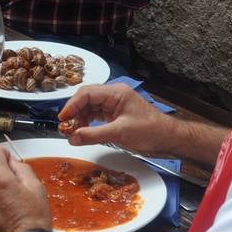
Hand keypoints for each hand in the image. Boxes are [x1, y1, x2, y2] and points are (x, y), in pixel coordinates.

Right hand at [58, 83, 179, 155]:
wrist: (168, 138)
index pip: (87, 93)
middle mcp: (114, 95)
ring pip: (90, 108)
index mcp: (116, 92)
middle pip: (86, 99)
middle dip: (75, 112)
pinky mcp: (116, 115)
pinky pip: (97, 116)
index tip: (62, 118)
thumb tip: (73, 138)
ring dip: (80, 119)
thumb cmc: (150, 131)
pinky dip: (88, 123)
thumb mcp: (120, 133)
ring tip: (74, 132)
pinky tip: (84, 132)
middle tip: (66, 127)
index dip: (72, 105)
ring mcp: (115, 105)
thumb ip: (94, 135)